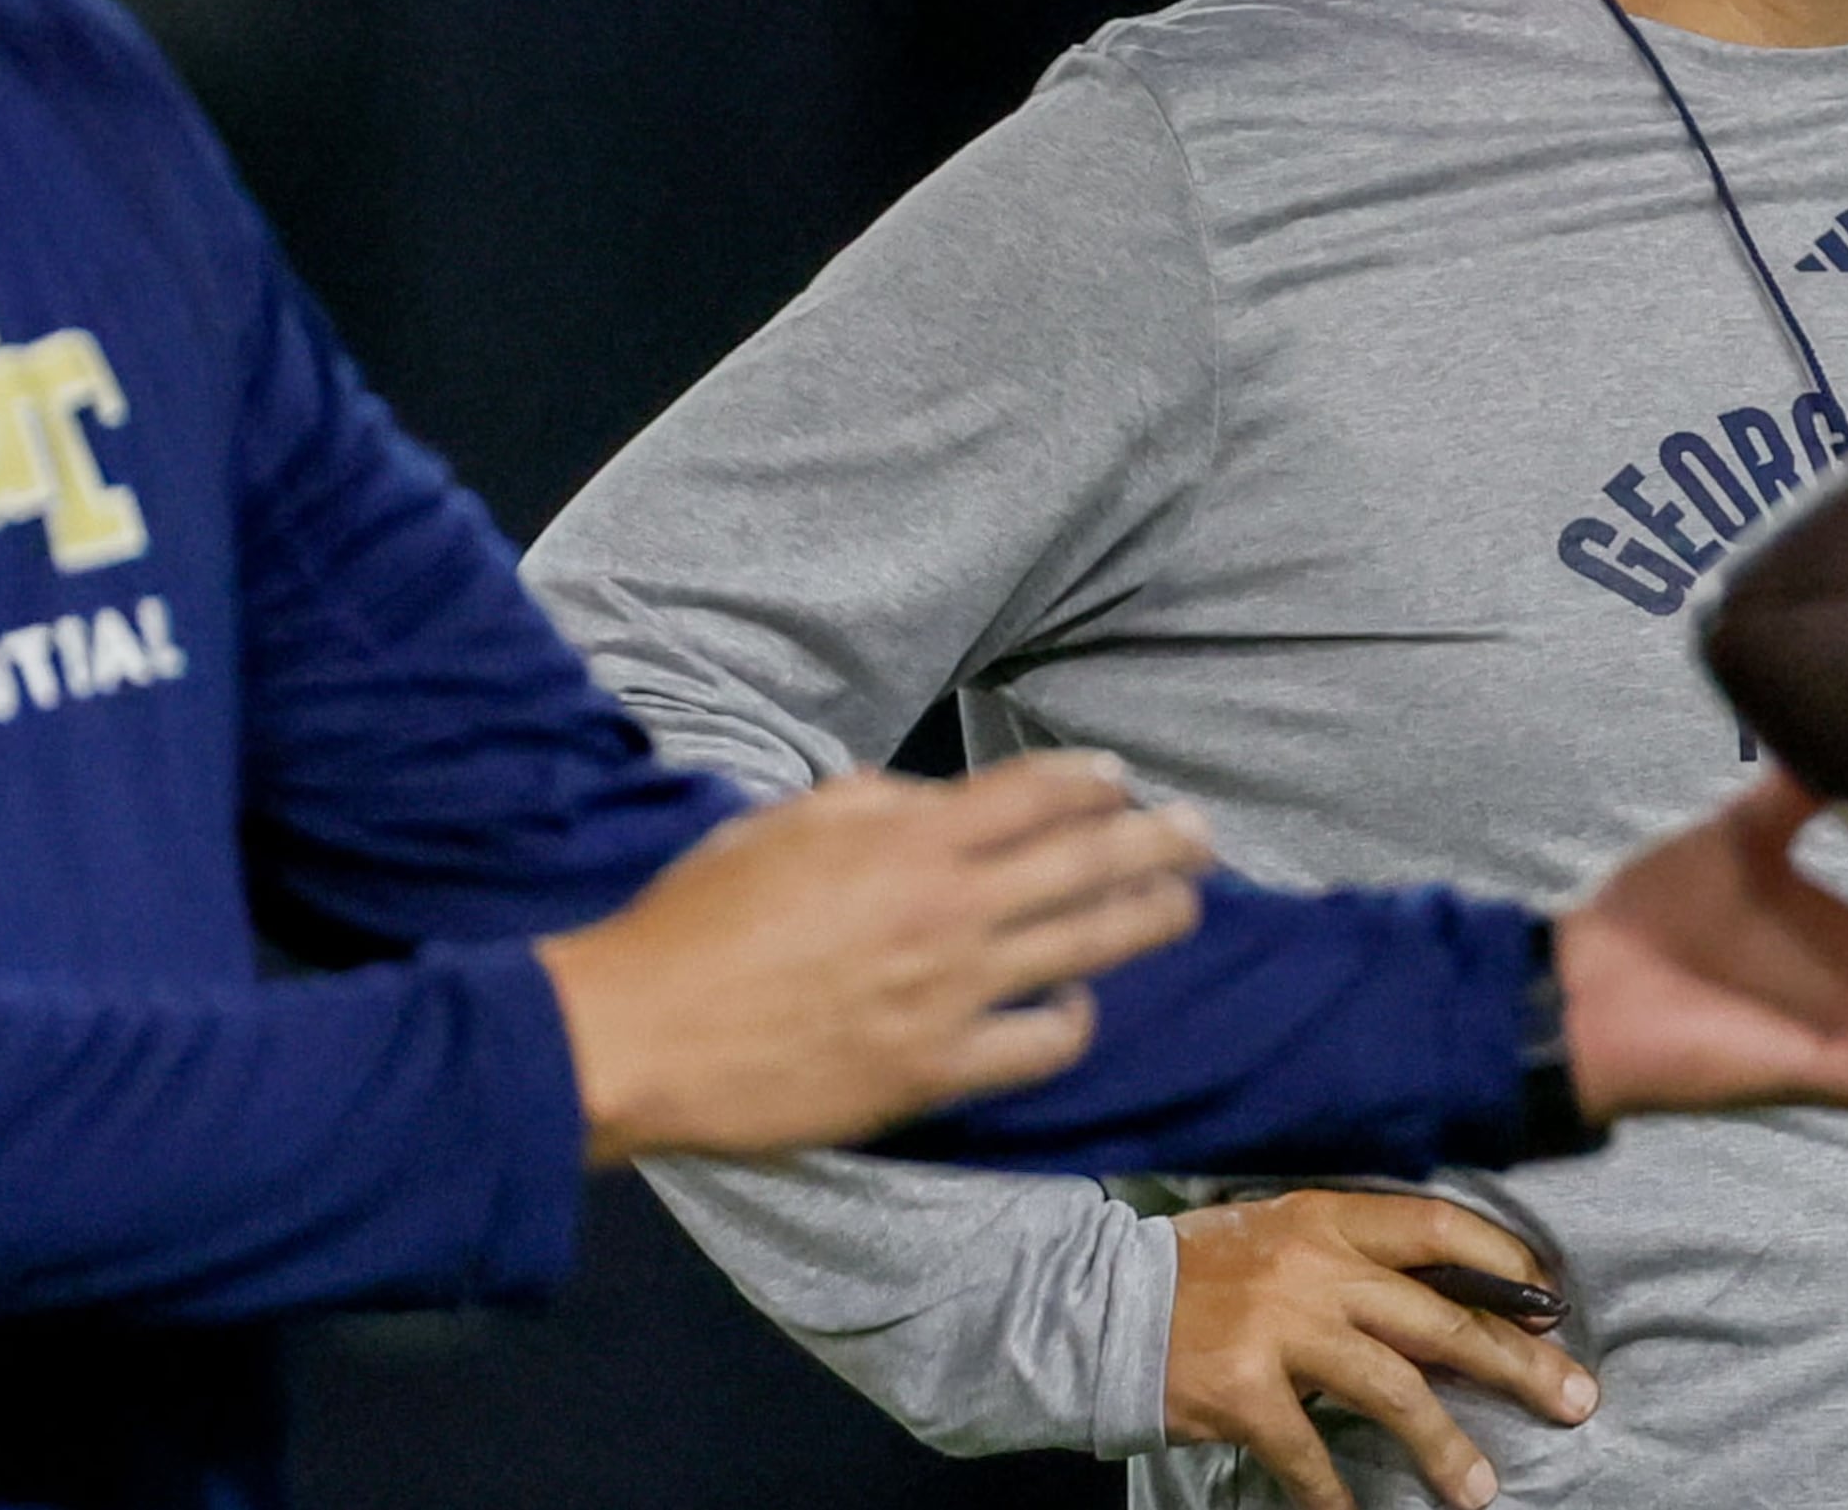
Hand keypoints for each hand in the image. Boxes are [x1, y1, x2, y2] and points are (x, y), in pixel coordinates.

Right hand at [535, 753, 1212, 1163]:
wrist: (645, 1032)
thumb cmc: (698, 919)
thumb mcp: (782, 824)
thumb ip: (867, 803)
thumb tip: (923, 800)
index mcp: (908, 837)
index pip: (1038, 791)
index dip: (1094, 778)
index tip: (1120, 777)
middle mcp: (948, 909)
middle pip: (1090, 860)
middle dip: (1160, 839)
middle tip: (1202, 832)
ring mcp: (951, 994)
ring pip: (1089, 946)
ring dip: (1149, 917)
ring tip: (1183, 904)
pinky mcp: (936, 1071)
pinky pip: (1040, 1046)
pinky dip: (1072, 1021)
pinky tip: (1078, 1008)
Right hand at [1166, 1189, 1596, 1509]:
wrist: (1102, 1304)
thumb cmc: (1205, 1273)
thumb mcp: (1284, 1238)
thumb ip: (1356, 1258)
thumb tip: (1452, 1300)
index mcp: (1329, 1217)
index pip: (1439, 1227)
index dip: (1504, 1265)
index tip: (1551, 1306)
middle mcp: (1314, 1266)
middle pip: (1440, 1318)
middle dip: (1517, 1363)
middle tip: (1575, 1398)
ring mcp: (1279, 1328)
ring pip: (1392, 1389)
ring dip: (1444, 1445)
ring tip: (1481, 1489)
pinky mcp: (1243, 1389)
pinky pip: (1308, 1453)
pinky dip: (1336, 1493)